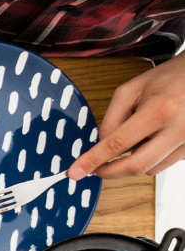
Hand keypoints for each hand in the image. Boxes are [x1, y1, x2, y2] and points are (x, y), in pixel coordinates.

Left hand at [70, 55, 184, 179]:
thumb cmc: (169, 78)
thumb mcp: (132, 90)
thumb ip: (111, 118)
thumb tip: (100, 146)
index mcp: (160, 110)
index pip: (118, 144)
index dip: (93, 160)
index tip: (76, 172)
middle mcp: (179, 129)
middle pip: (136, 166)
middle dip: (110, 172)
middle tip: (95, 169)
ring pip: (150, 169)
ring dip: (133, 161)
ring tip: (136, 138)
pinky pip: (164, 164)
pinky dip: (151, 157)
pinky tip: (153, 139)